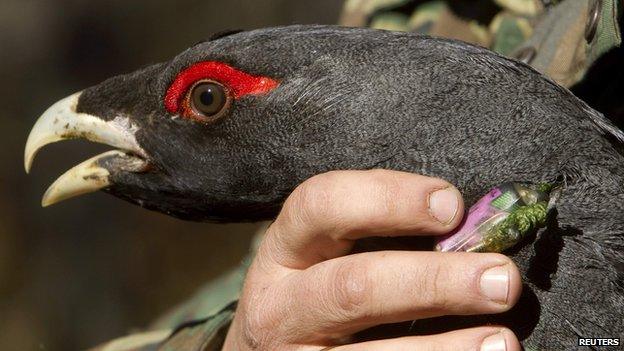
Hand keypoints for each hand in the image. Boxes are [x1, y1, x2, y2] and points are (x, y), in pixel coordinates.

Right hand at [223, 170, 521, 350]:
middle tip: (501, 278)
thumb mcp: (322, 257)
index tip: (451, 206)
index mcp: (284, 251)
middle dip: (434, 281)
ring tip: (502, 340)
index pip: (320, 205)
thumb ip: (376, 236)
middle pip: (355, 286)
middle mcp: (279, 306)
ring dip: (447, 347)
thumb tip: (469, 229)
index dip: (388, 198)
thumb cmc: (313, 294)